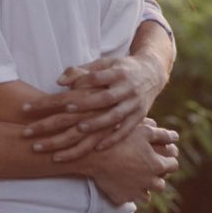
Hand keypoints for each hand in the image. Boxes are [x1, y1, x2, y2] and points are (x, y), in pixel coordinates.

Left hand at [22, 54, 166, 154]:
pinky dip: (114, 139)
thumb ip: (81, 71)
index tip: (64, 94)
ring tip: (78, 130)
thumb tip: (58, 82)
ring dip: (97, 124)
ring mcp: (133, 104)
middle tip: (64, 111)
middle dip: (84, 105)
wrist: (152, 73)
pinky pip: (126, 130)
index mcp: (116, 73)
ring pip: (114, 117)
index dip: (82, 84)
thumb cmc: (120, 68)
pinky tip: (98, 148)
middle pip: (103, 99)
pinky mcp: (138, 116)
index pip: (98, 78)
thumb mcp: (104, 64)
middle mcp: (126, 88)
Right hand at [86, 119, 179, 205]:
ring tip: (137, 178)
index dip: (169, 159)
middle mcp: (150, 182)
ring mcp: (136, 192)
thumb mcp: (143, 131)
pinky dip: (130, 193)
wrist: (96, 155)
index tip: (164, 156)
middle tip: (149, 168)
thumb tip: (176, 137)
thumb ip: (162, 135)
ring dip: (145, 188)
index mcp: (157, 166)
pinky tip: (124, 184)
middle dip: (157, 177)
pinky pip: (130, 199)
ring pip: (147, 195)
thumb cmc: (121, 140)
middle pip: (161, 184)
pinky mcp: (122, 198)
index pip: (173, 166)